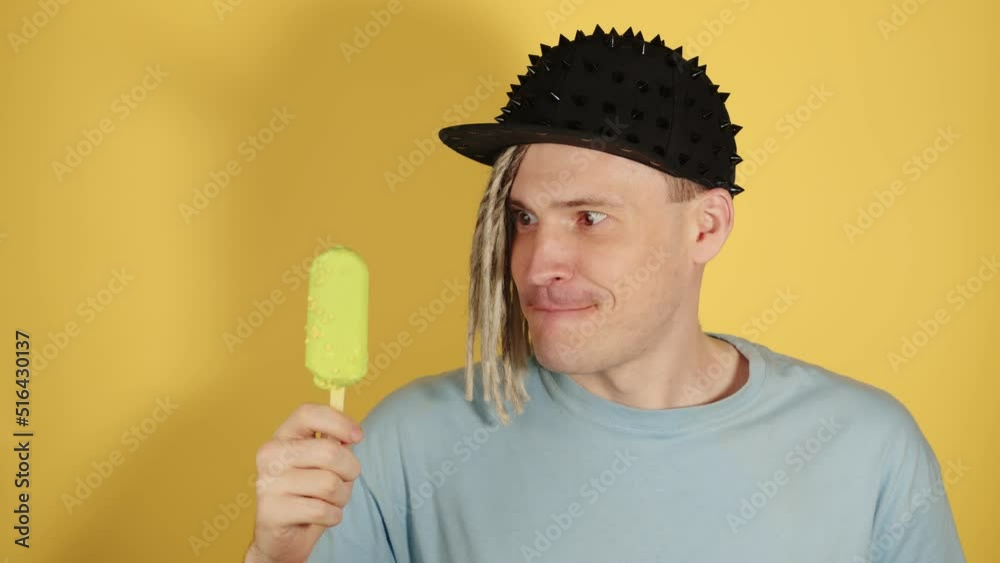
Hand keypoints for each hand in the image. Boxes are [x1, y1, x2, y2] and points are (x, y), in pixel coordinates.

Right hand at [244, 403, 363, 562]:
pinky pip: (322, 510)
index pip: (308, 413)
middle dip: (350, 470)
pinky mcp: (271, 511)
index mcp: (283, 436)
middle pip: (329, 451)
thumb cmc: (309, 494)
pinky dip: (332, 516)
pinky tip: (321, 517)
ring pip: (329, 483)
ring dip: (341, 497)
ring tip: (329, 501)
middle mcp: (270, 454)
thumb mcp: (324, 464)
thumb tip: (351, 435)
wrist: (283, 537)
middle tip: (344, 481)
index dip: (338, 421)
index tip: (358, 436)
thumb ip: (335, 445)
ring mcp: (268, 482)